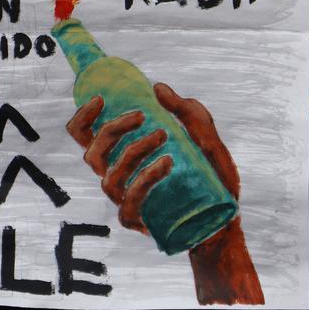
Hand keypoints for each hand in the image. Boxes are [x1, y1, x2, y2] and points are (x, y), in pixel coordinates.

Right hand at [66, 83, 263, 304]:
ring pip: (110, 178)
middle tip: (141, 114)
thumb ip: (186, 111)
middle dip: (111, 130)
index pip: (86, 138)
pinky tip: (166, 163)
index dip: (83, 118)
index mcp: (122, 155)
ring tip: (162, 135)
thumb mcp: (205, 136)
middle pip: (92, 155)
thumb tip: (157, 88)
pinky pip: (128, 202)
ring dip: (132, 151)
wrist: (226, 218)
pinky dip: (144, 178)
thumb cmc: (210, 175)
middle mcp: (118, 177)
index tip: (101, 98)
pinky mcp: (138, 221)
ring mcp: (126, 201)